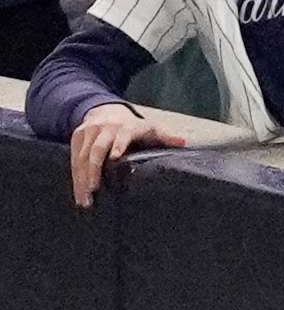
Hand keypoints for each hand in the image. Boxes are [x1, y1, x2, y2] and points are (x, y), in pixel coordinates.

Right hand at [68, 103, 184, 208]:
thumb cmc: (134, 126)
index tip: (115, 158)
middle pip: (96, 149)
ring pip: (82, 156)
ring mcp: (88, 133)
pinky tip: (79, 193)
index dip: (118, 145)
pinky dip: (75, 177)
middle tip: (94, 189)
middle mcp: (104, 128)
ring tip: (85, 200)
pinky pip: (74, 159)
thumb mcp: (151, 128)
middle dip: (94, 169)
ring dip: (81, 179)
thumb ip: (166, 136)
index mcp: (125, 127)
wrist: (107, 110)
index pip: (121, 135)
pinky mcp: (77, 138)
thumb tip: (183, 142)